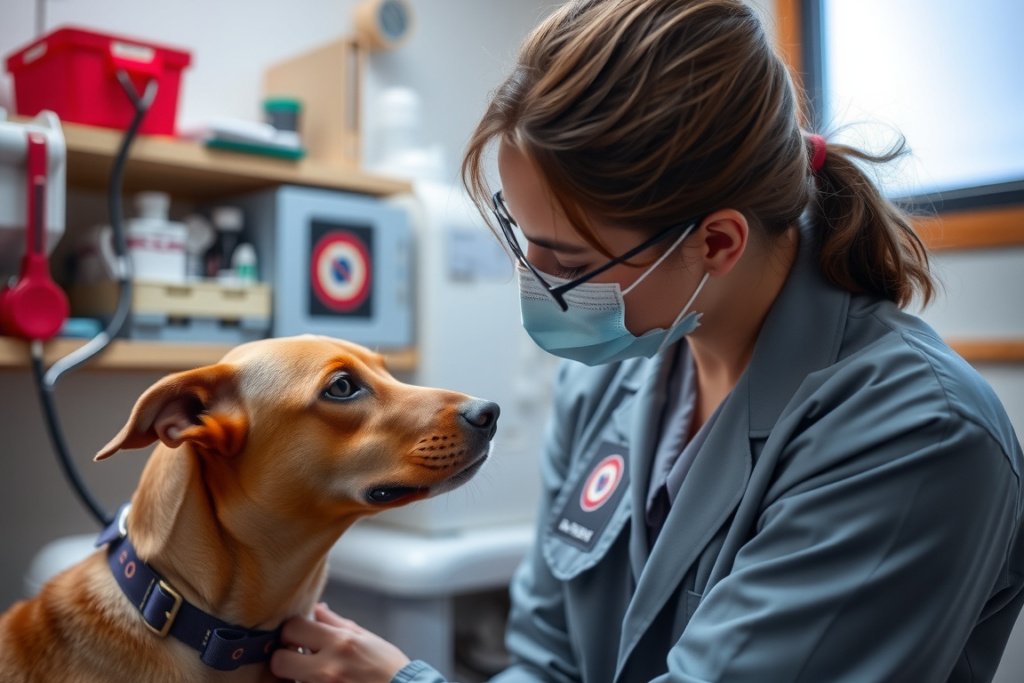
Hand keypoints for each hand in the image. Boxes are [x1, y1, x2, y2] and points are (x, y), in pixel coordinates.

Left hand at [271, 603, 411, 682]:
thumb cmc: (388, 668)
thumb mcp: (366, 638)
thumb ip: (336, 623)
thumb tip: (316, 608)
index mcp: (340, 642)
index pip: (292, 628)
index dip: (291, 630)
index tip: (298, 634)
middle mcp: (328, 667)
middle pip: (279, 660)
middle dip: (284, 657)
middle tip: (296, 656)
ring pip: (288, 680)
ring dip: (294, 675)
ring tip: (310, 671)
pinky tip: (320, 680)